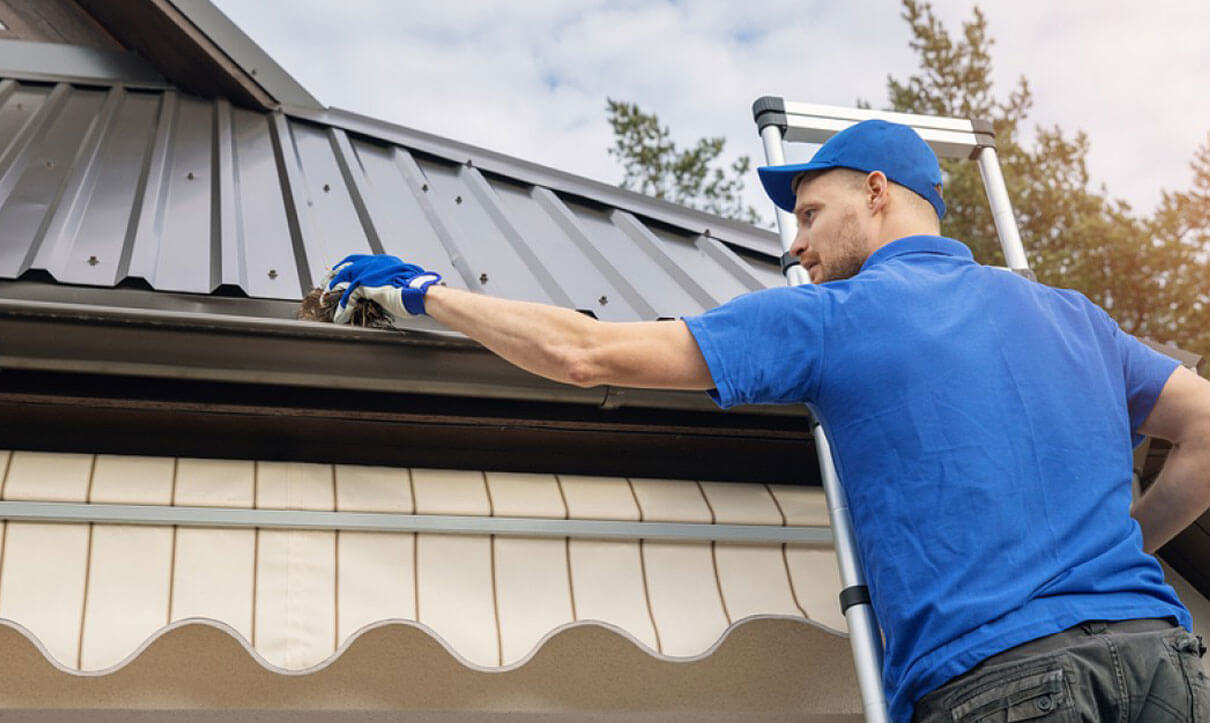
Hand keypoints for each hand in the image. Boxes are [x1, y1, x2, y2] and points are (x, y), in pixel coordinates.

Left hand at [322, 254, 441, 322]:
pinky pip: (349, 295)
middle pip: (347, 265)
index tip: (340, 273)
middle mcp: (374, 263)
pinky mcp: (365, 283)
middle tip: (326, 283)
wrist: (420, 291)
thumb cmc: (416, 289)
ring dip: (334, 290)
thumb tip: (386, 292)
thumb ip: (389, 284)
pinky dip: (343, 306)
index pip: (359, 261)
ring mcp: (369, 272)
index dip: (348, 267)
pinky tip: (341, 314)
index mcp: (383, 262)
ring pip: (344, 278)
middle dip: (334, 274)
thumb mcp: (401, 282)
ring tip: (327, 299)